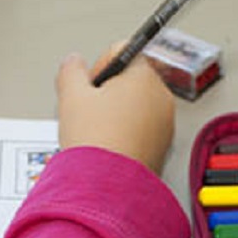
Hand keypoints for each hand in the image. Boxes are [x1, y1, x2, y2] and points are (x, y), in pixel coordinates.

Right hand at [55, 45, 174, 173]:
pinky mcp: (163, 148)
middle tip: (91, 111)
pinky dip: (128, 135)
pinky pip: (143, 131)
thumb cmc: (95, 141)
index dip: (99, 66)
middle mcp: (162, 97)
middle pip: (131, 80)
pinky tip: (110, 147)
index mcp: (144, 76)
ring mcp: (166, 125)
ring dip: (118, 114)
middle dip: (109, 91)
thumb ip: (71, 70)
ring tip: (100, 132)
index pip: (122, 52)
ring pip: (138, 107)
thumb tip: (74, 63)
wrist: (106, 186)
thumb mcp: (71, 96)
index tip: (89, 87)